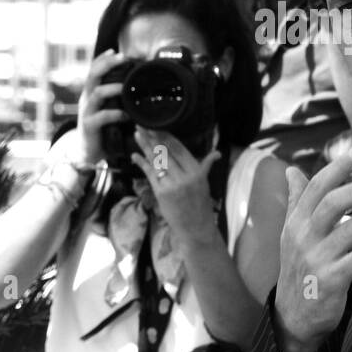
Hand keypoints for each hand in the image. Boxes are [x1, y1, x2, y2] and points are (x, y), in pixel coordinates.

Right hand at [71, 50, 128, 167]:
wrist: (86, 152)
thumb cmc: (101, 128)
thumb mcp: (106, 109)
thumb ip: (116, 97)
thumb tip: (135, 85)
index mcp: (91, 92)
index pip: (93, 70)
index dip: (103, 58)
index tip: (116, 50)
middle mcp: (86, 99)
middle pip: (93, 75)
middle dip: (107, 64)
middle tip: (123, 58)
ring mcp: (86, 112)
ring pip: (97, 93)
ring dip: (113, 88)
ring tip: (126, 87)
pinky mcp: (89, 126)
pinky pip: (101, 117)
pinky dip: (115, 114)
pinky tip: (126, 115)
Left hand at [130, 128, 219, 243]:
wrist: (195, 227)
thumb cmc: (200, 205)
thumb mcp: (205, 183)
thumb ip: (206, 166)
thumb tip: (216, 153)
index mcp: (197, 171)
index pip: (180, 148)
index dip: (167, 136)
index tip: (157, 126)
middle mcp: (186, 176)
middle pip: (166, 152)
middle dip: (153, 137)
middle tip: (142, 124)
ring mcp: (173, 184)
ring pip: (157, 161)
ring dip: (145, 147)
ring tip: (137, 134)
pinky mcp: (162, 193)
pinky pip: (150, 174)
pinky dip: (142, 163)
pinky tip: (134, 155)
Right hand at [273, 146, 351, 351]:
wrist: (294, 315)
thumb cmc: (299, 268)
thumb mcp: (292, 233)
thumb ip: (296, 201)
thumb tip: (290, 170)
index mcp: (296, 222)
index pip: (316, 187)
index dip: (339, 167)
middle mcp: (303, 237)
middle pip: (333, 203)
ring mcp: (316, 259)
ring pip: (351, 230)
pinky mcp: (330, 281)